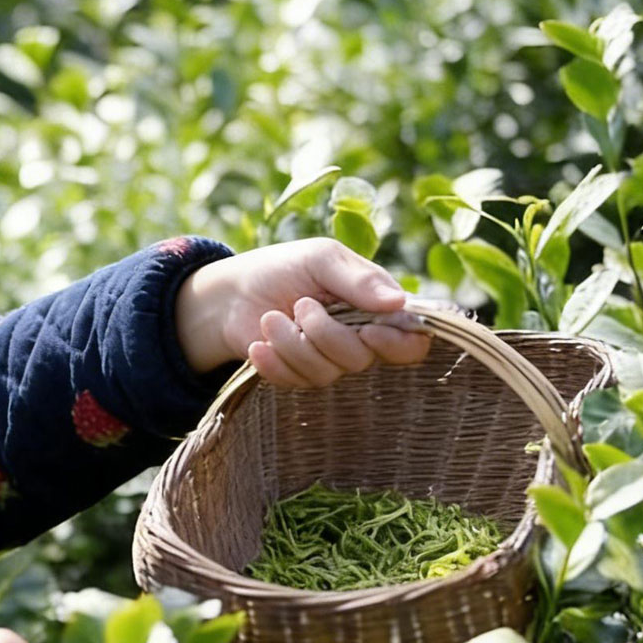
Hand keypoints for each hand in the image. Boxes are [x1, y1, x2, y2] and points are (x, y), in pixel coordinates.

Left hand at [173, 237, 434, 387]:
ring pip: (326, 373)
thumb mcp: (321, 259)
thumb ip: (360, 279)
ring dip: (292, 344)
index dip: (397, 344)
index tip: (369, 330)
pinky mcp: (298, 376)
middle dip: (325, 333)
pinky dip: (273, 363)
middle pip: (361, 358)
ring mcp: (328, 360)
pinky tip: (258, 345)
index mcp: (377, 308)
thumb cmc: (283, 268)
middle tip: (300, 304)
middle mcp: (359, 339)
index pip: (411, 342)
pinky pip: (295, 383)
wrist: (231, 292)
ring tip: (270, 317)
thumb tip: (400, 302)